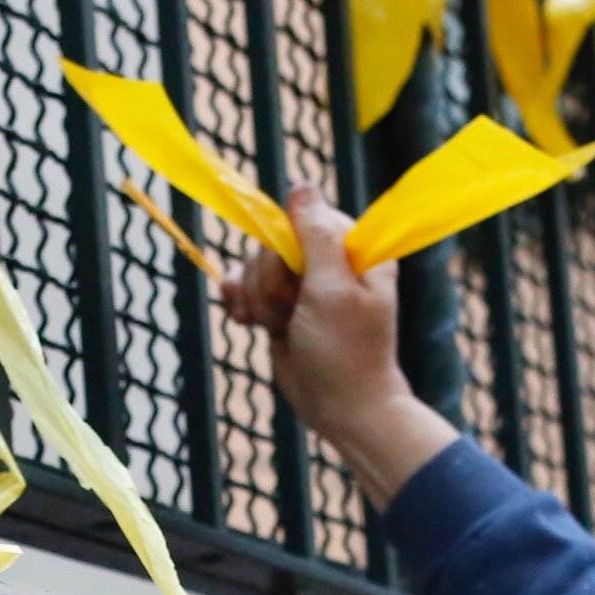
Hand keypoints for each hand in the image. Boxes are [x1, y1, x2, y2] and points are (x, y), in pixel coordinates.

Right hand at [220, 183, 455, 503]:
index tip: (298, 277)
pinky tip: (246, 321)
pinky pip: (245, 288)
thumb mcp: (333, 289)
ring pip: (255, 267)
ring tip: (280, 325)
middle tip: (294, 311)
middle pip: (272, 243)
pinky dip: (241, 303)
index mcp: (353, 249)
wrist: (341, 408)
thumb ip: (317, 236)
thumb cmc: (345, 351)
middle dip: (271, 281)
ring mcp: (302, 285)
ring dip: (258, 298)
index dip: (288, 246)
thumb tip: (302, 187)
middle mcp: (328, 261)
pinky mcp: (281, 307)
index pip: (303, 217)